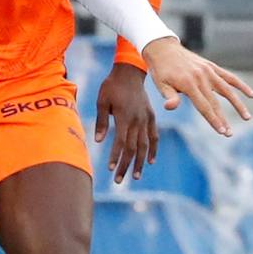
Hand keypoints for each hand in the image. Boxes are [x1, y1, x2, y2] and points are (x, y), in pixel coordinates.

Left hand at [94, 63, 157, 182]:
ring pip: (145, 145)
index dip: (116, 156)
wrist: (130, 72)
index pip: (121, 142)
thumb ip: (101, 121)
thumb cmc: (111, 86)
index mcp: (125, 117)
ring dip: (140, 162)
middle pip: (133, 148)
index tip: (109, 169)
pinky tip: (150, 161)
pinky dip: (153, 149)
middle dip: (126, 166)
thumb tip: (98, 141)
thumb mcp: (101, 101)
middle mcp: (138, 120)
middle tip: (118, 181)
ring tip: (136, 177)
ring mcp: (146, 119)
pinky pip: (154, 136)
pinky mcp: (151, 117)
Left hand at [141, 36, 252, 137]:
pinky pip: (229, 77)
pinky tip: (252, 94)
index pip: (203, 106)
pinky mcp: (212, 67)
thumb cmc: (160, 70)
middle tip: (229, 134)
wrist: (163, 48)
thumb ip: (169, 96)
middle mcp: (201, 78)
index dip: (213, 120)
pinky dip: (241, 85)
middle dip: (223, 119)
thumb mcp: (160, 84)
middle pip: (215, 102)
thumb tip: (170, 107)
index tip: (222, 131)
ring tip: (247, 117)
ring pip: (227, 90)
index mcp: (188, 84)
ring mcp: (208, 71)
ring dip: (238, 104)